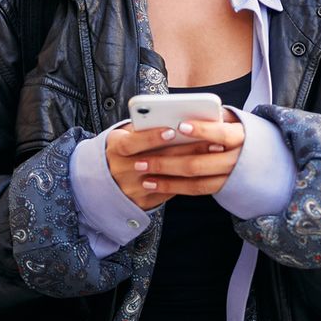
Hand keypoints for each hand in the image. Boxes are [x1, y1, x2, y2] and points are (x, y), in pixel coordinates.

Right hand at [105, 110, 247, 210]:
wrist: (106, 180)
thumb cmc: (125, 148)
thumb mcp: (126, 134)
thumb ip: (144, 127)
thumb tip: (176, 117)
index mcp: (115, 149)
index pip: (133, 143)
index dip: (152, 137)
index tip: (172, 130)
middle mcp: (121, 171)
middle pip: (156, 161)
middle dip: (185, 149)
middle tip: (211, 140)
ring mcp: (132, 189)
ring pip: (167, 178)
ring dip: (192, 164)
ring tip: (214, 152)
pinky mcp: (143, 203)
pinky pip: (169, 191)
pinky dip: (188, 179)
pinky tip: (207, 170)